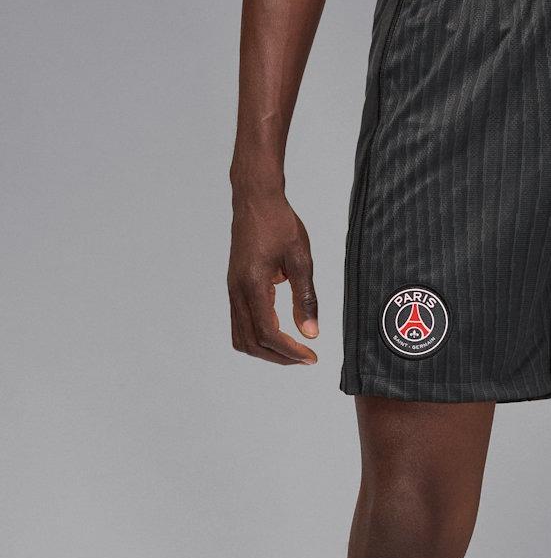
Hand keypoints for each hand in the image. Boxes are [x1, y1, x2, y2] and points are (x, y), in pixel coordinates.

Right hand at [228, 192, 318, 365]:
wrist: (256, 199)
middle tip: (305, 358)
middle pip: (252, 343)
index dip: (290, 352)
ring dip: (266, 350)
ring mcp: (233, 290)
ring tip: (293, 350)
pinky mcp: (235, 287)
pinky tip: (280, 333)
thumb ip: (305, 298)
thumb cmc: (279, 223)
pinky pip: (240, 323)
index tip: (311, 357)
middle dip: (279, 357)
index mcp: (253, 285)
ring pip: (241, 337)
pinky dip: (258, 337)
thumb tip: (311, 333)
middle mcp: (237, 291)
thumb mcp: (301, 260)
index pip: (268, 334)